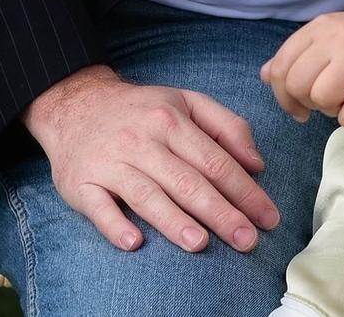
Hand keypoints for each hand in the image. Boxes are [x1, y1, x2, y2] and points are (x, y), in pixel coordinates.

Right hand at [21, 64, 279, 253]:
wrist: (75, 104)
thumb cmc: (142, 109)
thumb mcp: (187, 101)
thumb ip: (227, 126)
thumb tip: (256, 163)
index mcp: (171, 120)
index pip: (215, 161)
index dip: (245, 191)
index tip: (268, 217)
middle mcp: (141, 140)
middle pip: (187, 182)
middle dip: (221, 213)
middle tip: (247, 240)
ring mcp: (110, 163)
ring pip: (147, 195)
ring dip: (174, 221)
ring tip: (201, 243)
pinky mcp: (81, 183)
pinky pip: (98, 208)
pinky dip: (115, 224)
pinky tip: (135, 242)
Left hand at [259, 8, 343, 126]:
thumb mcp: (335, 40)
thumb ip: (300, 56)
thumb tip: (266, 74)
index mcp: (322, 27)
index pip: (280, 66)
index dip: (282, 94)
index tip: (299, 106)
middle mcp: (338, 38)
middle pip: (297, 84)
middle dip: (307, 103)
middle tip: (328, 102)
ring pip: (322, 97)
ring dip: (331, 111)